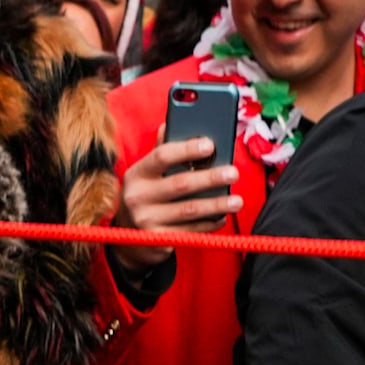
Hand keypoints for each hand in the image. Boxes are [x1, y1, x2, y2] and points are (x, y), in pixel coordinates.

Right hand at [109, 137, 242, 273]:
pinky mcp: (158, 241)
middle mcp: (137, 197)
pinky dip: (209, 223)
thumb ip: (161, 150)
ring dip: (217, 204)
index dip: (187, 149)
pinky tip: (222, 217)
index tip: (210, 145)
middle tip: (233, 173)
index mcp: (137, 174)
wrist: (128, 240)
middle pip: (180, 184)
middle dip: (210, 178)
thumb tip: (169, 123)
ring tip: (237, 201)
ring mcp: (146, 221)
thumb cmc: (146, 196)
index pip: (161, 156)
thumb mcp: (146, 174)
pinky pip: (191, 231)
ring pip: (189, 210)